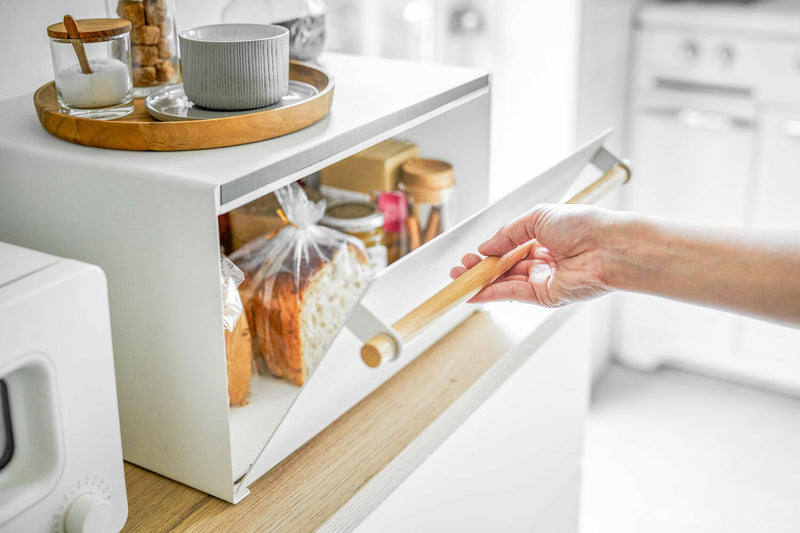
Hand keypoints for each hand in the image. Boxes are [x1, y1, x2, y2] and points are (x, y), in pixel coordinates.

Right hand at [450, 203, 615, 306]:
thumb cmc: (582, 225)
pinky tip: (475, 293)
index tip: (472, 255)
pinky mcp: (546, 296)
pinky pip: (514, 294)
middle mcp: (542, 261)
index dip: (489, 253)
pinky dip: (493, 294)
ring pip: (505, 283)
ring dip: (482, 282)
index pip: (509, 249)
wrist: (607, 245)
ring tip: (460, 280)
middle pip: (504, 268)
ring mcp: (543, 280)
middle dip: (480, 270)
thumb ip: (508, 233)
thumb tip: (486, 247)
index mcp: (543, 240)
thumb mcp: (537, 217)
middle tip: (460, 271)